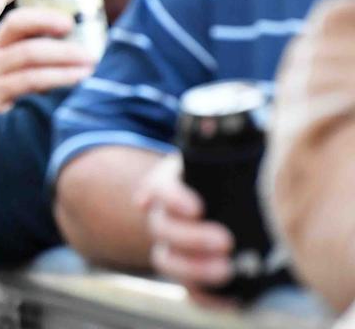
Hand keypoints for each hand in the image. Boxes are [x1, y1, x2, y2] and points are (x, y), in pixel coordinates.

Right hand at [0, 6, 92, 134]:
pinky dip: (46, 104)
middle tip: (91, 55)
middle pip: (26, 51)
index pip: (15, 25)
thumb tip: (76, 49)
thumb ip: (25, 56)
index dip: (41, 19)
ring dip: (61, 76)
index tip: (68, 22)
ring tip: (87, 76)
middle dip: (62, 51)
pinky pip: (21, 108)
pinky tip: (66, 105)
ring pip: (27, 79)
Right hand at [136, 155, 234, 302]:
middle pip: (162, 227)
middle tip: (224, 240)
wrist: (223, 202)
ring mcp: (170, 245)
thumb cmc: (226, 176)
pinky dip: (205, 295)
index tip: (197, 207)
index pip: (159, 187)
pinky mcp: (187, 271)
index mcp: (170, 182)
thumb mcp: (226, 160)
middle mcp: (164, 214)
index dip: (173, 198)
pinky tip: (230, 297)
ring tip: (226, 270)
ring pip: (166, 259)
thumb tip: (268, 130)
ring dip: (192, 268)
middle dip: (191, 237)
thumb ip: (239, 152)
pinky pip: (186, 288)